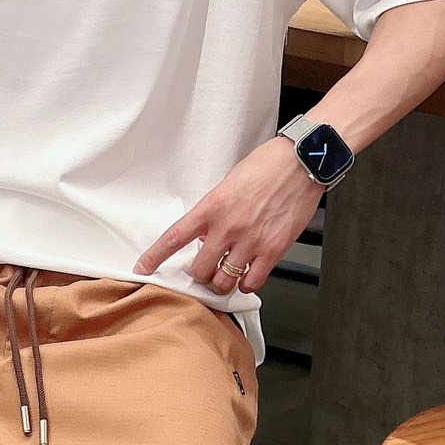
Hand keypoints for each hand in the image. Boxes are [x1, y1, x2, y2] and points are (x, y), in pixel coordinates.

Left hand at [134, 138, 324, 295]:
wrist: (302, 162)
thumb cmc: (268, 167)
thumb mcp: (229, 184)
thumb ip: (215, 213)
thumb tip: (206, 237)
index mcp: (212, 207)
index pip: (175, 237)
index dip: (155, 257)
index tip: (143, 268)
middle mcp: (228, 227)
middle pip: (199, 270)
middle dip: (199, 274)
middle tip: (206, 268)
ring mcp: (250, 241)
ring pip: (223, 281)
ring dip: (221, 282)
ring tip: (226, 273)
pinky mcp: (273, 250)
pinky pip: (251, 282)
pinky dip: (246, 283)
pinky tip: (248, 274)